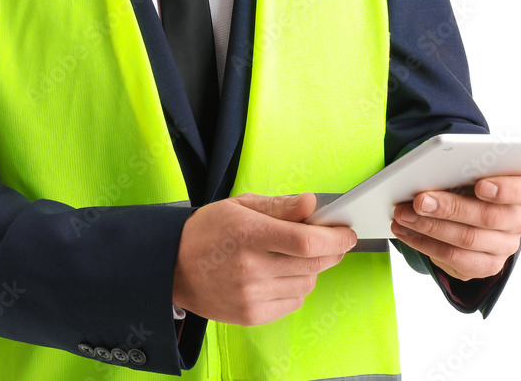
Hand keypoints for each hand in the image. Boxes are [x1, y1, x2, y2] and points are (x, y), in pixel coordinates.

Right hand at [172, 192, 356, 325]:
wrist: (174, 268)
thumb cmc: (208, 231)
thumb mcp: (240, 206)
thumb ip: (279, 206)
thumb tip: (312, 204)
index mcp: (248, 233)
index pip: (305, 242)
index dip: (334, 238)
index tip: (347, 232)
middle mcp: (251, 268)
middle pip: (312, 264)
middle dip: (330, 251)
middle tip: (333, 241)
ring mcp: (252, 296)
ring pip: (307, 284)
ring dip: (312, 269)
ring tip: (294, 255)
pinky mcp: (252, 316)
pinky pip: (294, 302)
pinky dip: (297, 287)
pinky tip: (281, 274)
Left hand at [391, 173, 520, 279]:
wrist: (467, 210)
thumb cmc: (467, 179)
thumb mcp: (469, 167)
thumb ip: (461, 165)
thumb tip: (432, 168)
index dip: (507, 189)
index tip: (481, 185)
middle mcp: (520, 220)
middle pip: (491, 217)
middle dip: (450, 207)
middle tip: (419, 200)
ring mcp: (506, 246)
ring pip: (469, 239)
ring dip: (430, 227)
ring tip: (403, 215)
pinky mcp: (487, 266)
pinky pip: (456, 259)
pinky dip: (425, 244)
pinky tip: (405, 232)